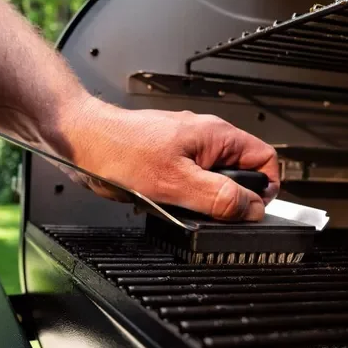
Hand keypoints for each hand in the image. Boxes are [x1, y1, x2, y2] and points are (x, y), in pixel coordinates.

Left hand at [62, 99, 279, 220]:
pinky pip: (186, 183)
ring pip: (210, 181)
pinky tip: (161, 200)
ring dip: (199, 199)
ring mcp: (184, 149)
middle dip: (227, 198)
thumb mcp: (176, 182)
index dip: (265, 189)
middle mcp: (203, 139)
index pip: (265, 159)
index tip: (251, 210)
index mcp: (216, 136)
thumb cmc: (119, 150)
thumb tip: (252, 208)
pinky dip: (179, 197)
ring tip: (177, 204)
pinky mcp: (165, 160)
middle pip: (239, 174)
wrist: (81, 142)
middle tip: (207, 211)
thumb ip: (219, 196)